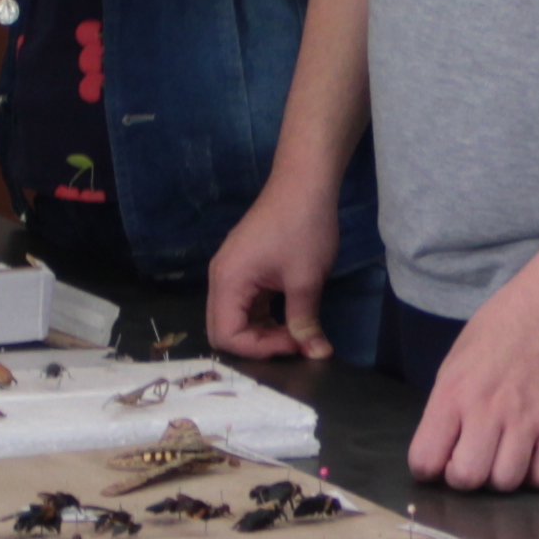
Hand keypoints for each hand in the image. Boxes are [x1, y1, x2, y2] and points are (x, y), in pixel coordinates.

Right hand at [202, 184, 339, 361]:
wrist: (305, 182)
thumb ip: (305, 321)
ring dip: (261, 332)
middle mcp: (220, 279)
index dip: (259, 349)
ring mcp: (230, 272)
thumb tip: (318, 355)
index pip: (225, 335)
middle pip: (222, 330)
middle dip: (257, 345)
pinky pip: (244, 305)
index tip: (294, 342)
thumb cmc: (303, 227)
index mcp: (227, 281)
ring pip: (234, 319)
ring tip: (295, 332)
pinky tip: (289, 317)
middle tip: (292, 341)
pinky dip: (263, 317)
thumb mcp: (306, 279)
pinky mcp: (243, 269)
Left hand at [411, 286, 538, 489]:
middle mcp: (485, 412)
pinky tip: (533, 456)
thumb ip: (446, 409)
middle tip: (476, 458)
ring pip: (506, 483)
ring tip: (507, 455)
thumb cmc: (498, 331)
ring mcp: (526, 421)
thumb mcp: (455, 364)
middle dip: (466, 477)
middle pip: (466, 479)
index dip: (429, 469)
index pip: (424, 460)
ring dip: (503, 477)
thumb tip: (442, 450)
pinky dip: (537, 475)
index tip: (441, 461)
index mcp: (452, 394)